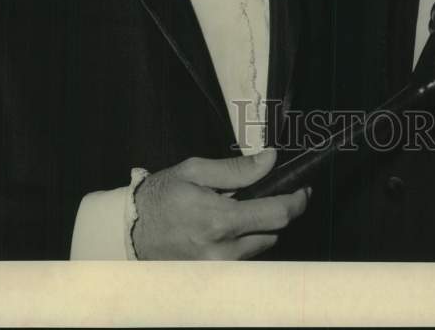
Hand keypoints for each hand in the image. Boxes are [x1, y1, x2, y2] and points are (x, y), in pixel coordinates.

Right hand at [132, 148, 309, 259]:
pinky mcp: (213, 274)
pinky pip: (244, 257)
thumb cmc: (162, 196)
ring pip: (261, 246)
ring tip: (237, 208)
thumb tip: (270, 159)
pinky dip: (245, 240)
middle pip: (274, 232)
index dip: (297, 201)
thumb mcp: (196, 170)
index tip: (304, 189)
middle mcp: (222, 250)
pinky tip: (229, 226)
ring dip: (260, 227)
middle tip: (270, 192)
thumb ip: (237, 168)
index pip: (277, 215)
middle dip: (278, 211)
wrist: (130, 230)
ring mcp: (218, 267)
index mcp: (219, 220)